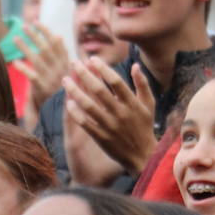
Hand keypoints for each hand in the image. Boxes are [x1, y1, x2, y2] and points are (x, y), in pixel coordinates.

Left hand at [14, 21, 68, 116]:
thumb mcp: (68, 71)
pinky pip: (33, 76)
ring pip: (37, 59)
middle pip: (46, 48)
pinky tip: (16, 62)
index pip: (56, 43)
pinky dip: (24, 69)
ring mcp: (52, 79)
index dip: (46, 32)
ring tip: (15, 37)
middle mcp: (60, 69)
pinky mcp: (43, 89)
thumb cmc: (65, 90)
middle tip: (24, 26)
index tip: (36, 22)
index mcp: (67, 64)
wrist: (66, 113)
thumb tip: (58, 36)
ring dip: (26, 47)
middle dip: (35, 35)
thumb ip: (62, 54)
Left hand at [63, 56, 155, 175]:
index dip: (103, 69)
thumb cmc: (145, 126)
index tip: (92, 59)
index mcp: (132, 103)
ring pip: (89, 106)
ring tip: (65, 80)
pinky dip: (76, 112)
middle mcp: (120, 113)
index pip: (116, 81)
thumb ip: (142, 84)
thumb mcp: (149, 104)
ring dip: (75, 91)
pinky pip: (85, 123)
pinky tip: (68, 102)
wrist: (143, 156)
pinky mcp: (101, 137)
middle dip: (85, 75)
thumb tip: (136, 64)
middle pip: (99, 90)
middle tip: (74, 63)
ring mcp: (110, 126)